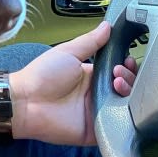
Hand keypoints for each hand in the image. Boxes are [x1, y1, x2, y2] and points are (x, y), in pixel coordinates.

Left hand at [10, 21, 136, 145]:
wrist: (26, 102)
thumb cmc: (41, 76)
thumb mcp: (68, 52)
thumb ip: (90, 41)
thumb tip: (107, 26)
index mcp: (92, 76)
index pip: (119, 71)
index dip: (127, 66)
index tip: (128, 59)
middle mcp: (97, 95)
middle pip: (127, 89)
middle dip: (130, 78)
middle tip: (119, 73)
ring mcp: (98, 113)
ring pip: (127, 106)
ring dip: (129, 94)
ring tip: (118, 84)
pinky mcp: (98, 130)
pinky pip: (119, 126)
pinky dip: (126, 118)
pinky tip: (124, 106)